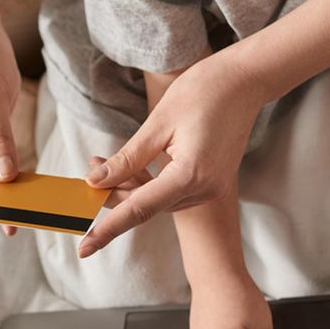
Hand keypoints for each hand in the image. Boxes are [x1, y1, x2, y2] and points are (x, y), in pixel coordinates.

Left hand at [79, 56, 264, 257]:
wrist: (244, 81)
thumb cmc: (203, 92)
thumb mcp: (158, 124)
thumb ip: (127, 159)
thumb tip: (96, 182)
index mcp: (191, 175)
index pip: (139, 209)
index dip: (108, 229)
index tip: (84, 248)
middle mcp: (205, 189)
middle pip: (147, 205)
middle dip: (113, 195)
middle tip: (87, 173)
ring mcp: (211, 188)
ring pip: (157, 200)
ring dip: (129, 187)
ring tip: (101, 161)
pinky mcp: (211, 181)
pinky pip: (171, 191)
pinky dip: (148, 183)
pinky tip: (129, 167)